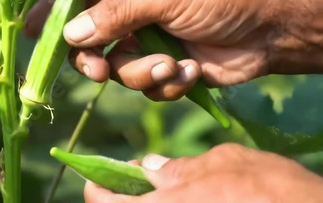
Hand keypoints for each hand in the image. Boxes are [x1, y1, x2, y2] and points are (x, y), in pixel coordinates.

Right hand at [25, 0, 322, 100]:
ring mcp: (148, 40)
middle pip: (90, 40)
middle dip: (95, 59)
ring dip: (143, 72)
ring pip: (118, 69)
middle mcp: (133, 10)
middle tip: (99, 71)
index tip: (27, 32)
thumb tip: (70, 34)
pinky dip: (166, 83)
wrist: (270, 30)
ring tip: (172, 64)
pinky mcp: (164, 67)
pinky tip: (191, 70)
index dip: (51, 12)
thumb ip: (115, 14)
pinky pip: (146, 85)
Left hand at [84, 143, 322, 202]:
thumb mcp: (224, 164)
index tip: (96, 177)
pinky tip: (187, 197)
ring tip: (162, 186)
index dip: (97, 188)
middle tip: (135, 179)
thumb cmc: (268, 190)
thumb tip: (150, 168)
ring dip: (149, 200)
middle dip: (124, 197)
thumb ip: (181, 169)